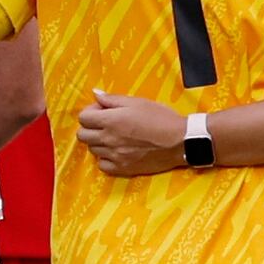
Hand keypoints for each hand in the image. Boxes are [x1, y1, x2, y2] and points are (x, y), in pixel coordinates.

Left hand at [75, 89, 191, 176]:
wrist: (180, 141)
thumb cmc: (161, 118)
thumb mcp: (137, 102)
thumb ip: (112, 99)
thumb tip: (95, 94)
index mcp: (111, 120)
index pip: (83, 118)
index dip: (91, 112)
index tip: (102, 111)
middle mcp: (108, 139)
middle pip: (83, 135)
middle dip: (90, 127)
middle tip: (105, 124)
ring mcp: (114, 156)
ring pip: (92, 150)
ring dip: (99, 142)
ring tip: (115, 137)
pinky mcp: (122, 168)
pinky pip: (102, 165)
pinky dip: (106, 158)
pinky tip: (117, 152)